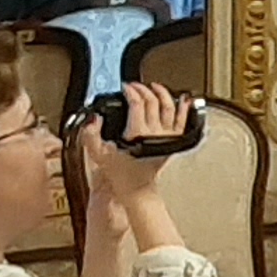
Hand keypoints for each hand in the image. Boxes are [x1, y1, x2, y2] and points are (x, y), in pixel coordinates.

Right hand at [76, 81, 187, 203]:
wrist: (138, 190)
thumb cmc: (122, 175)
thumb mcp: (99, 156)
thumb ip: (91, 136)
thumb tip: (94, 119)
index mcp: (137, 133)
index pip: (136, 103)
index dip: (130, 91)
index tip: (125, 88)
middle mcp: (154, 132)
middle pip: (152, 101)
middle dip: (143, 89)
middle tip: (136, 86)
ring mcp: (166, 136)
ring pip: (169, 107)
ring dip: (162, 93)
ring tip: (155, 87)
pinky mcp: (174, 141)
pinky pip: (183, 121)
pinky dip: (184, 108)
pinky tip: (184, 99)